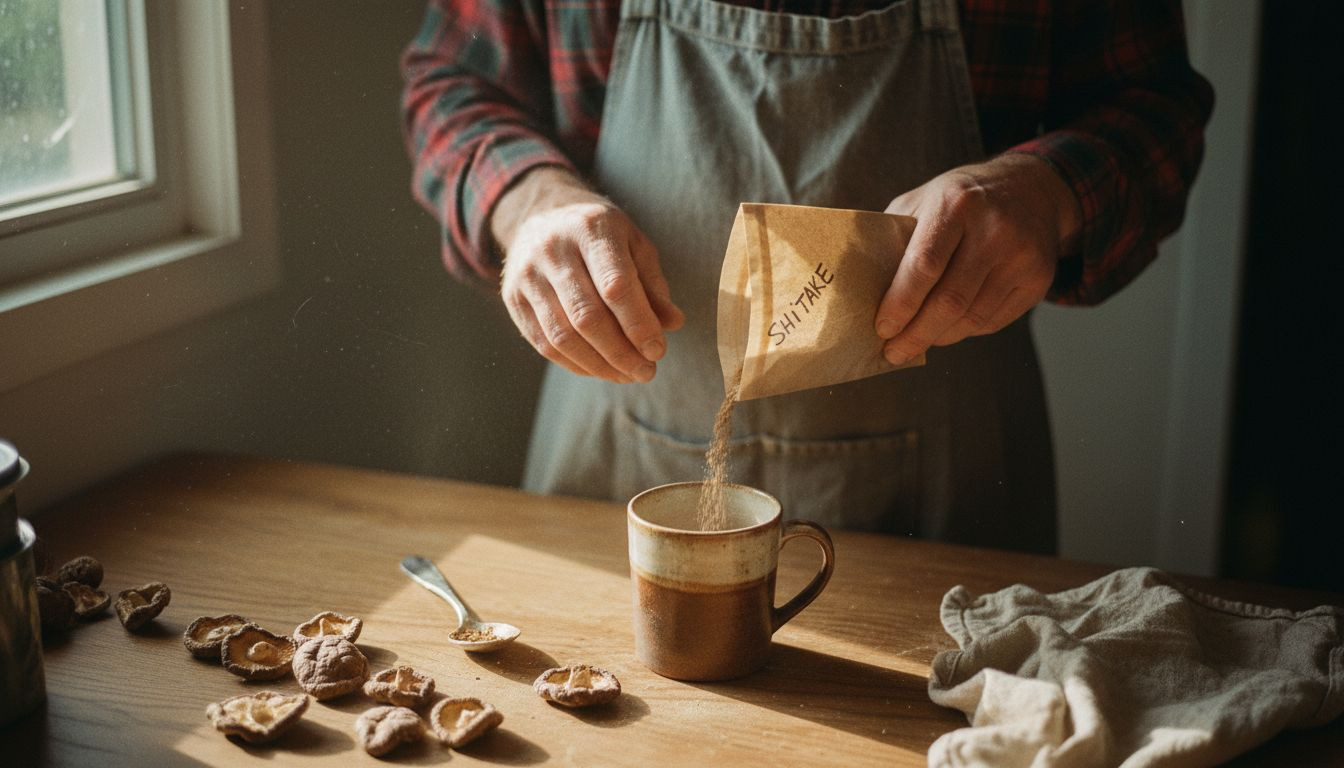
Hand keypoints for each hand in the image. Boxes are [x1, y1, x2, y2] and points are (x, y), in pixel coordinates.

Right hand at [492, 167, 684, 382]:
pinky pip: (544, 344)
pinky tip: (600, 369)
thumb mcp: (634, 245)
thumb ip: (653, 284)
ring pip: (562, 336)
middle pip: (586, 316)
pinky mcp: (512, 297)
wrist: (544, 215)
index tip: (658, 351)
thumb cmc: (602, 236)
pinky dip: (576, 364)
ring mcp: (528, 274)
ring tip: (626, 375)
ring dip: (599, 365)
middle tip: (646, 372)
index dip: (638, 324)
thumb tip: (672, 323)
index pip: (614, 285)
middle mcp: (553, 249)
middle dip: (620, 352)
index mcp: (591, 228)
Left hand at [874, 153, 1081, 363]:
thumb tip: (864, 292)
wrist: (1032, 187)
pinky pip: (992, 321)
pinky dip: (963, 332)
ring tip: (915, 344)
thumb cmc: (961, 199)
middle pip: (950, 301)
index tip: (881, 328)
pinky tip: (945, 330)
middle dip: (915, 334)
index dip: (900, 304)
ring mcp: (1021, 256)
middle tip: (893, 352)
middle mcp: (994, 229)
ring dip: (938, 338)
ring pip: (972, 318)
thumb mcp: (924, 201)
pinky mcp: (1038, 280)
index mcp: (956, 203)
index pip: (924, 265)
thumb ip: (895, 239)